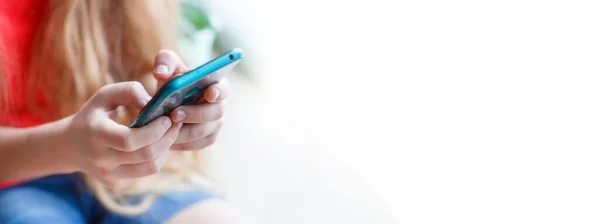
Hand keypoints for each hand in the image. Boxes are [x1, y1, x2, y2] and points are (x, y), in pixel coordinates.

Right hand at [65, 82, 182, 188]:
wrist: (71, 146)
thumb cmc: (93, 115)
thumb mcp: (105, 96)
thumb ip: (129, 91)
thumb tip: (152, 101)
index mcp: (96, 134)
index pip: (130, 140)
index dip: (154, 130)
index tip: (167, 118)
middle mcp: (101, 159)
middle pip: (146, 155)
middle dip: (167, 138)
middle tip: (175, 124)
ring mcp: (109, 175)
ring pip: (151, 167)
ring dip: (166, 149)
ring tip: (168, 134)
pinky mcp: (118, 184)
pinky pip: (146, 173)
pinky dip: (157, 158)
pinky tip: (156, 145)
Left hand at [153, 50, 227, 150]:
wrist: (168, 102)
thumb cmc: (173, 80)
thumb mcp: (167, 66)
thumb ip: (164, 62)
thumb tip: (160, 73)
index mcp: (216, 84)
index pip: (224, 88)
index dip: (219, 91)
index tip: (209, 93)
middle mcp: (220, 105)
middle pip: (216, 112)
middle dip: (196, 114)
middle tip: (174, 114)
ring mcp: (215, 124)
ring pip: (205, 131)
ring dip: (186, 131)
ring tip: (165, 128)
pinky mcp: (207, 138)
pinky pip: (198, 144)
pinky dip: (183, 143)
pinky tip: (168, 139)